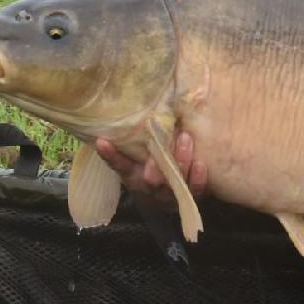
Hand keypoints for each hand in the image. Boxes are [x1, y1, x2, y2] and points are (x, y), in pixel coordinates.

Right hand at [94, 131, 208, 200]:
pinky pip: (195, 189)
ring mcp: (171, 193)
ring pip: (175, 181)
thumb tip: (134, 105)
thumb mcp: (140, 158)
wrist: (170, 198)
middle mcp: (150, 186)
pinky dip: (198, 178)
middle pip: (151, 178)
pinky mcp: (191, 195)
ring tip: (185, 138)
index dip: (110, 155)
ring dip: (180, 160)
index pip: (119, 165)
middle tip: (160, 144)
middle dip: (156, 164)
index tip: (102, 141)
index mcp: (134, 175)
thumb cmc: (154, 167)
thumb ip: (138, 140)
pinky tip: (201, 164)